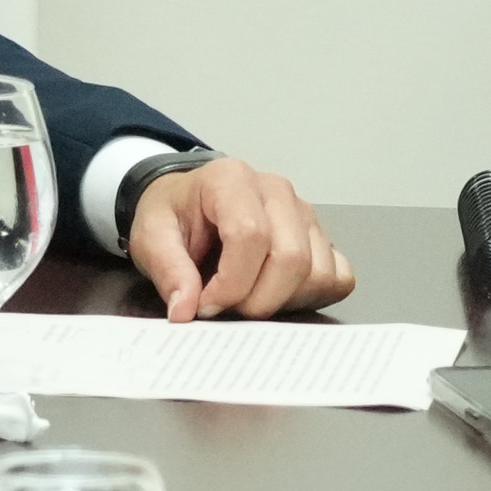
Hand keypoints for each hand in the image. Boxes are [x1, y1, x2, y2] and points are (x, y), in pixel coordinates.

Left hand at [128, 160, 355, 319]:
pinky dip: (312, 296)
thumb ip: (167, 270)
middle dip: (257, 300)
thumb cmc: (176, 215)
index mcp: (233, 180)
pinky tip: (278, 294)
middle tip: (226, 308)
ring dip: (283, 301)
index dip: (230, 283)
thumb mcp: (151, 236)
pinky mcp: (321, 238)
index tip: (205, 305)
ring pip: (317, 272)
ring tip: (248, 298)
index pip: (250, 236)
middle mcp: (277, 191)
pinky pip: (338, 277)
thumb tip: (185, 309)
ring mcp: (305, 214)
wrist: (189, 203)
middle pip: (290, 258)